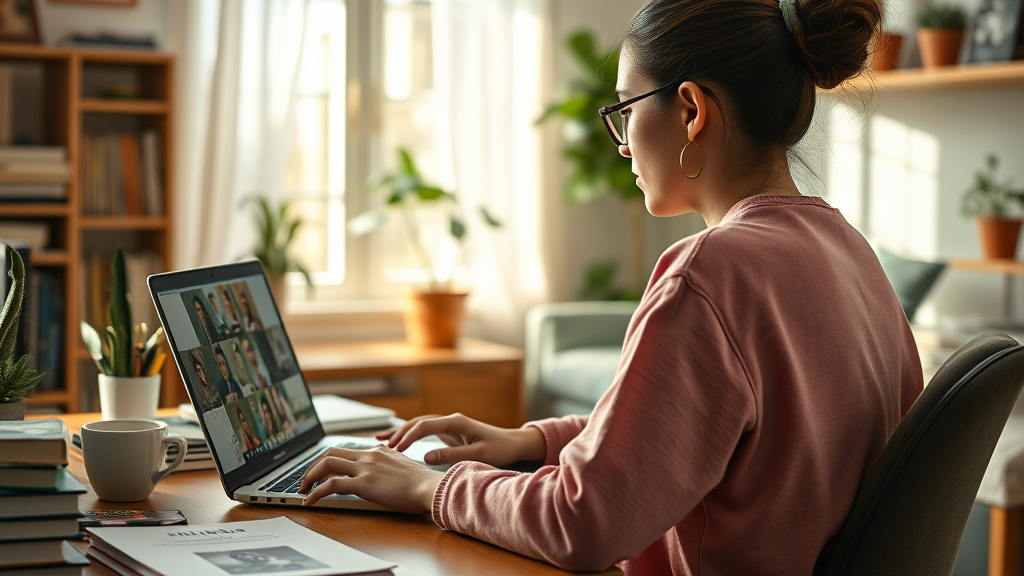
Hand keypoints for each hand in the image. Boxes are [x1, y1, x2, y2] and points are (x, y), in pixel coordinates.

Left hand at [300, 445, 443, 512]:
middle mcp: (369, 455)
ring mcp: (365, 467)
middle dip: (313, 467)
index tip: (321, 472)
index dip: (328, 461)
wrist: (431, 487)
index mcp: (378, 451)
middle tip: (306, 481)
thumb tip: (382, 475)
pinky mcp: (364, 483)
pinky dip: (316, 492)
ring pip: (326, 464)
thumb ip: (389, 466)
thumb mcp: (403, 468)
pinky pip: (331, 485)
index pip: (346, 450)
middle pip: (330, 453)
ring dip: (310, 476)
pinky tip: (310, 501)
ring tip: (303, 490)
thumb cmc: (422, 484)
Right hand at [375, 413, 545, 467]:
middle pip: (418, 422)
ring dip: (400, 432)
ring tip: (379, 440)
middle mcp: (450, 420)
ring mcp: (448, 424)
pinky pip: (424, 431)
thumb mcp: (477, 454)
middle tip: (383, 448)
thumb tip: (426, 456)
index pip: (425, 426)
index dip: (409, 436)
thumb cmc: (499, 449)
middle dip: (399, 433)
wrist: (513, 443)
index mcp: (456, 422)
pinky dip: (409, 434)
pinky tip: (395, 440)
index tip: (396, 450)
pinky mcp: (448, 432)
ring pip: (418, 425)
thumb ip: (451, 455)